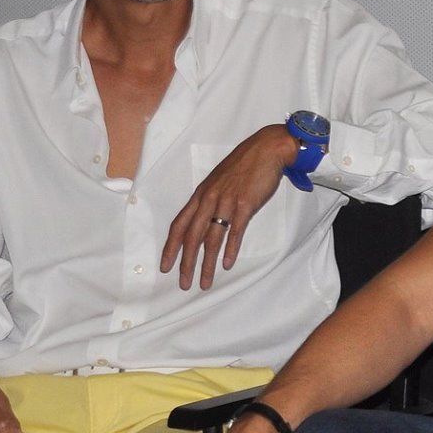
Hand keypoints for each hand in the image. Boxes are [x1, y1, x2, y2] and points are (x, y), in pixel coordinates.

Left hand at [161, 125, 295, 289]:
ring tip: (205, 282)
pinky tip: (226, 263)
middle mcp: (209, 199)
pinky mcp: (245, 205)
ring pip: (211, 238)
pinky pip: (234, 231)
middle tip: (184, 284)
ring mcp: (226, 202)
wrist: (266, 149)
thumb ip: (212, 199)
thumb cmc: (245, 164)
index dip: (171, 247)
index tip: (166, 266)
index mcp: (201, 195)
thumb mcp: (220, 181)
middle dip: (186, 263)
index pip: (179, 225)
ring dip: (206, 263)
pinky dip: (230, 249)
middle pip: (192, 237)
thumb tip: (208, 217)